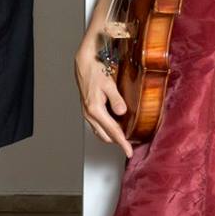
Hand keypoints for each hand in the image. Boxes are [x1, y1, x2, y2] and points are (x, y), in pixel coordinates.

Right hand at [75, 34, 131, 157]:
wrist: (84, 64)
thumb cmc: (96, 71)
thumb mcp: (109, 83)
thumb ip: (116, 99)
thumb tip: (122, 112)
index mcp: (95, 109)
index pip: (112, 131)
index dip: (122, 143)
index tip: (128, 151)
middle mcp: (89, 114)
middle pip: (105, 136)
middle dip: (118, 142)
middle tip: (130, 144)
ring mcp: (87, 114)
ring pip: (100, 133)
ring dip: (112, 137)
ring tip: (124, 137)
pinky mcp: (87, 111)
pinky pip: (97, 127)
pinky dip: (106, 130)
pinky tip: (114, 126)